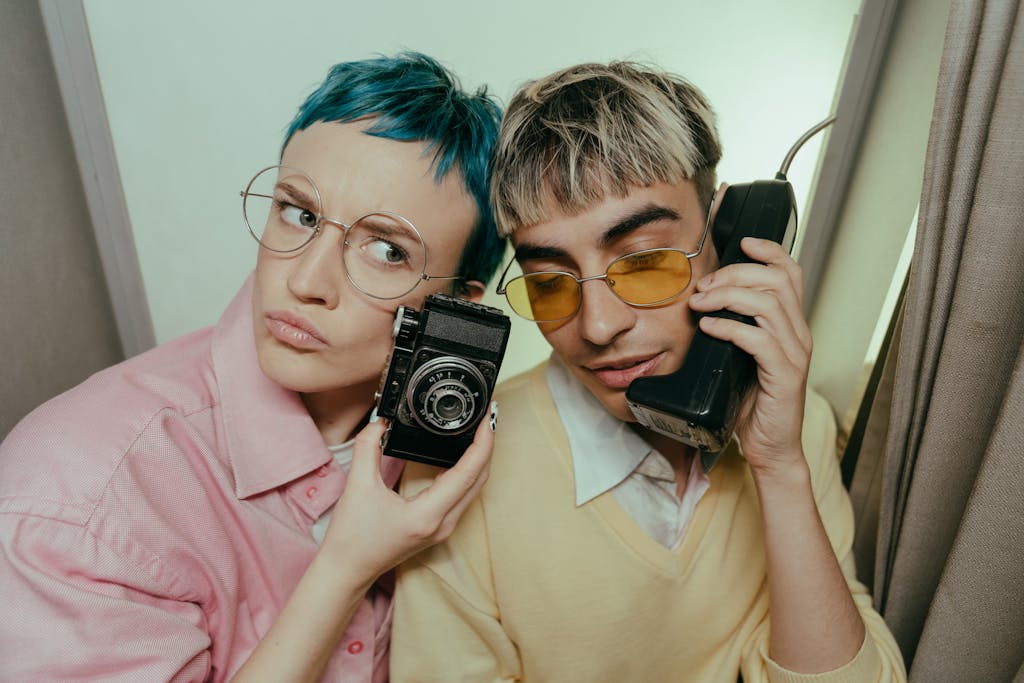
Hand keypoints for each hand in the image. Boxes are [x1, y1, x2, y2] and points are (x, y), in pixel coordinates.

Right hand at [319, 403, 495, 589]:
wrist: (346, 571)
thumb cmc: (351, 538)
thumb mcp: (357, 486)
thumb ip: (368, 447)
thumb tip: (380, 422)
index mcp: (428, 514)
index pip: (468, 473)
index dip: (482, 442)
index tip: (486, 419)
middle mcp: (442, 523)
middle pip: (479, 480)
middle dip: (486, 446)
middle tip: (485, 418)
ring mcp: (442, 528)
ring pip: (473, 489)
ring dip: (478, 460)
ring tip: (477, 433)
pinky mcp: (437, 528)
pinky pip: (462, 496)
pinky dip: (466, 473)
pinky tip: (459, 458)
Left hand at [688, 237, 811, 474]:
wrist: (770, 448)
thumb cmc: (752, 402)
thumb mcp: (740, 357)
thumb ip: (733, 328)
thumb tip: (701, 300)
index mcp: (791, 325)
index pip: (791, 273)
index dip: (769, 250)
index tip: (741, 242)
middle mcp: (798, 334)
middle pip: (776, 281)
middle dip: (736, 273)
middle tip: (704, 285)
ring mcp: (794, 354)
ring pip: (768, 304)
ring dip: (728, 297)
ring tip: (700, 304)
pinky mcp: (785, 375)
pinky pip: (759, 340)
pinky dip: (730, 328)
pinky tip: (709, 328)